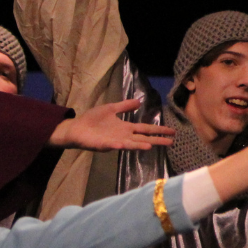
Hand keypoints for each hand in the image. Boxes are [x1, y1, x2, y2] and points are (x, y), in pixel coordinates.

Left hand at [51, 98, 175, 150]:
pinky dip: (119, 145)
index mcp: (126, 128)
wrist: (76, 128)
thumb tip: (140, 102)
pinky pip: (113, 145)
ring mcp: (115, 141)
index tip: (171, 132)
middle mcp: (124, 136)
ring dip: (140, 145)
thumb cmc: (93, 120)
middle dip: (156, 140)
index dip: (158, 130)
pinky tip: (125, 145)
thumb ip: (125, 106)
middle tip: (171, 142)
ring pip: (131, 144)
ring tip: (151, 146)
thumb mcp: (111, 108)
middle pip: (143, 138)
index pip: (146, 129)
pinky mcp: (104, 145)